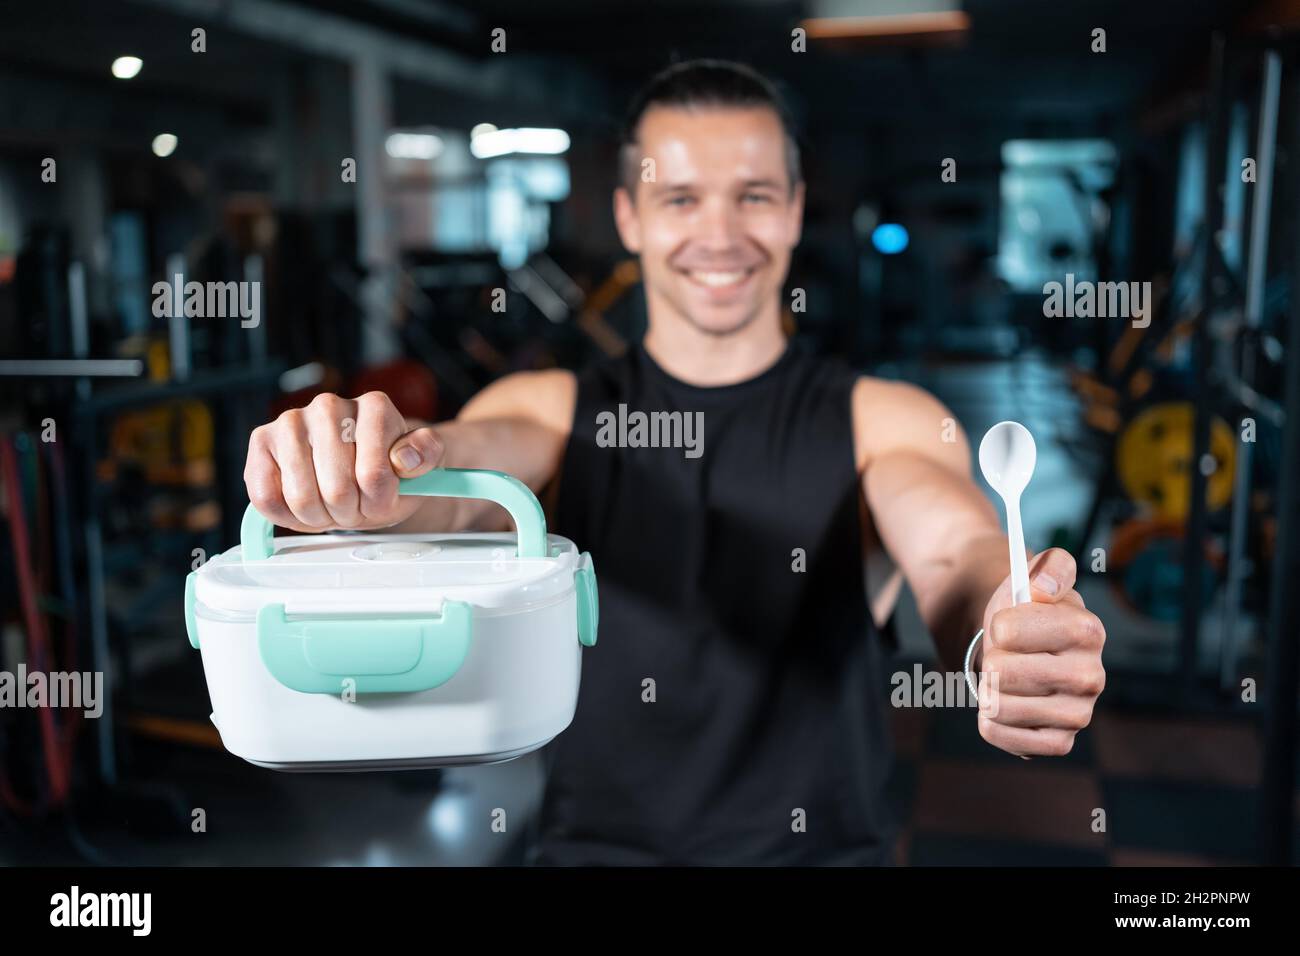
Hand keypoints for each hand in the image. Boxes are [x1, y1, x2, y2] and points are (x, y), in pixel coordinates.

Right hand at [244, 391, 444, 531]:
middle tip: (355, 505)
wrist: (361, 469)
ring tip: (331, 504)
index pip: (374, 477)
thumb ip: (426, 455)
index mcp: (375, 407)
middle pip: (336, 490)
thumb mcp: (422, 466)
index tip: (382, 499)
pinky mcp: (261, 441)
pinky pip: (265, 496)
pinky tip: (304, 505)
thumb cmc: (390, 470)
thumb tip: (406, 457)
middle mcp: (330, 406)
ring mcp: (291, 421)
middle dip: (349, 512)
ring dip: (319, 516)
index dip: (378, 503)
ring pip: (300, 497)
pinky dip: (287, 516)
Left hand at [975, 548, 1105, 757]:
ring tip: (1007, 678)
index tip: (1010, 623)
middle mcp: (1092, 678)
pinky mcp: (1058, 742)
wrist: (1021, 650)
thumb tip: (1043, 586)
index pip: (1008, 631)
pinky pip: (1000, 734)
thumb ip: (1048, 567)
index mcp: (1088, 631)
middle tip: (1007, 655)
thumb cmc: (1025, 611)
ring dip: (989, 689)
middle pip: (1001, 672)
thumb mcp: (1034, 575)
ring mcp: (1078, 715)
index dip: (999, 626)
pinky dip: (990, 720)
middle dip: (992, 659)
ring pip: (997, 706)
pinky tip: (1008, 704)